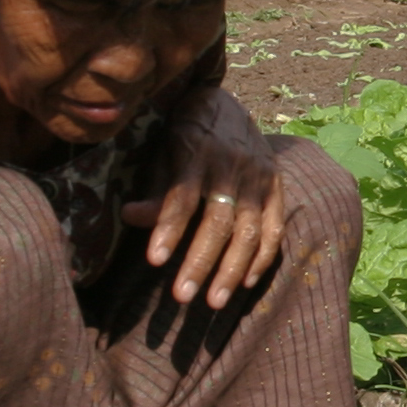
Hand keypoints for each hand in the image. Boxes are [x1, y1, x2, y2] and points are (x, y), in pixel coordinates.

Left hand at [122, 94, 286, 307]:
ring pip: (249, 231)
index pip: (183, 196)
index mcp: (198, 152)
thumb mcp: (164, 151)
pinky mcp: (276, 187)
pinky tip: (246, 283)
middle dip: (199, 262)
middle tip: (181, 297)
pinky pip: (274, 228)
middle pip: (218, 221)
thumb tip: (130, 217)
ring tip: (214, 302)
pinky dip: (262, 258)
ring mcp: (259, 178)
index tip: (153, 260)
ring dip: (231, 270)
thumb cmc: (185, 133)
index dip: (169, 228)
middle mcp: (233, 166)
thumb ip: (155, 187)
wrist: (227, 104)